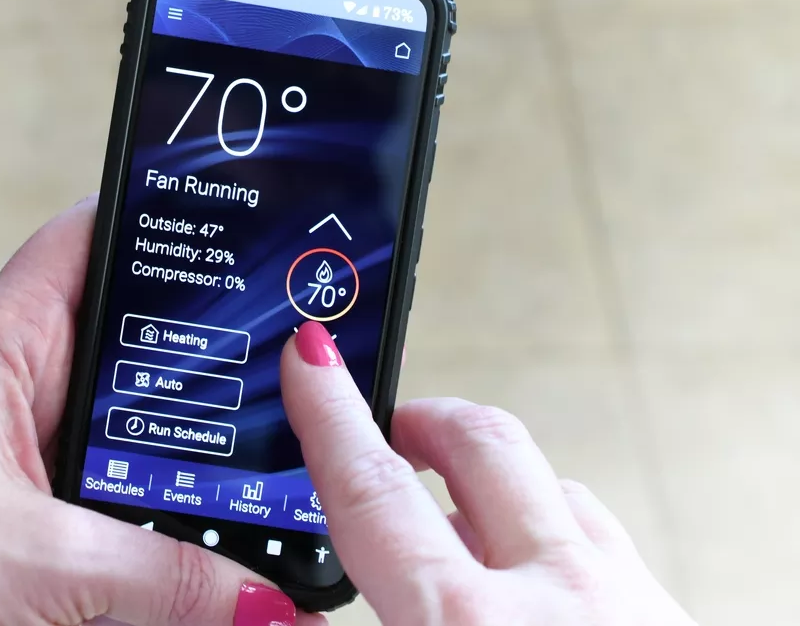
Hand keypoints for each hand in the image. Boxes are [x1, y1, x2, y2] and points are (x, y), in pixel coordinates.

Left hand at [0, 199, 321, 625]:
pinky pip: (127, 444)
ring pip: (135, 385)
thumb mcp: (50, 562)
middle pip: (131, 313)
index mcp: (2, 338)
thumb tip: (266, 596)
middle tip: (281, 336)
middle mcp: (22, 365)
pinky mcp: (46, 472)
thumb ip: (170, 572)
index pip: (90, 235)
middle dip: (204, 325)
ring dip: (190, 404)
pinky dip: (168, 461)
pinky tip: (217, 485)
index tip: (239, 214)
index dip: (162, 214)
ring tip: (268, 416)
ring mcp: (37, 418)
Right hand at [280, 321, 697, 625]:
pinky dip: (555, 535)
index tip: (311, 356)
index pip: (373, 489)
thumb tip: (284, 609)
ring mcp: (630, 602)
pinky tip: (536, 574)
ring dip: (492, 483)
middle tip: (391, 426)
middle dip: (426, 418)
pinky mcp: (671, 619)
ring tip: (455, 508)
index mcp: (467, 625)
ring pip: (555, 487)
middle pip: (482, 444)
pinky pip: (606, 542)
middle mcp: (560, 597)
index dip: (330, 412)